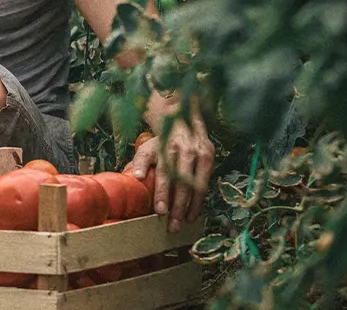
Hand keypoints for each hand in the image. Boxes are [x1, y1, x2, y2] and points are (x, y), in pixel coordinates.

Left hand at [124, 106, 213, 231]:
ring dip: (190, 207)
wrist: (183, 121)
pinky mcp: (210, 156)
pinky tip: (193, 214)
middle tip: (172, 226)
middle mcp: (185, 150)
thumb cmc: (161, 142)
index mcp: (167, 148)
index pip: (165, 174)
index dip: (163, 193)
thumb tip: (136, 178)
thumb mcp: (147, 148)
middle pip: (182, 182)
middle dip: (177, 206)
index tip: (160, 211)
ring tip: (182, 223)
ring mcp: (200, 152)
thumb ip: (140, 162)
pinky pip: (205, 183)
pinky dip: (199, 201)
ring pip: (196, 185)